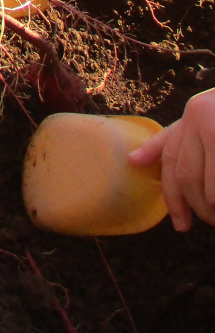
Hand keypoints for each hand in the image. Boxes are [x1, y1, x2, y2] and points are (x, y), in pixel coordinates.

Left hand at [130, 90, 214, 229]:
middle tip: (210, 222)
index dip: (173, 196)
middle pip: (188, 176)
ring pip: (210, 189)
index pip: (172, 160)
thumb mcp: (204, 118)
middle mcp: (202, 116)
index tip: (180, 224)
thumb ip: (177, 139)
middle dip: (196, 207)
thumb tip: (133, 160)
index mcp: (194, 114)